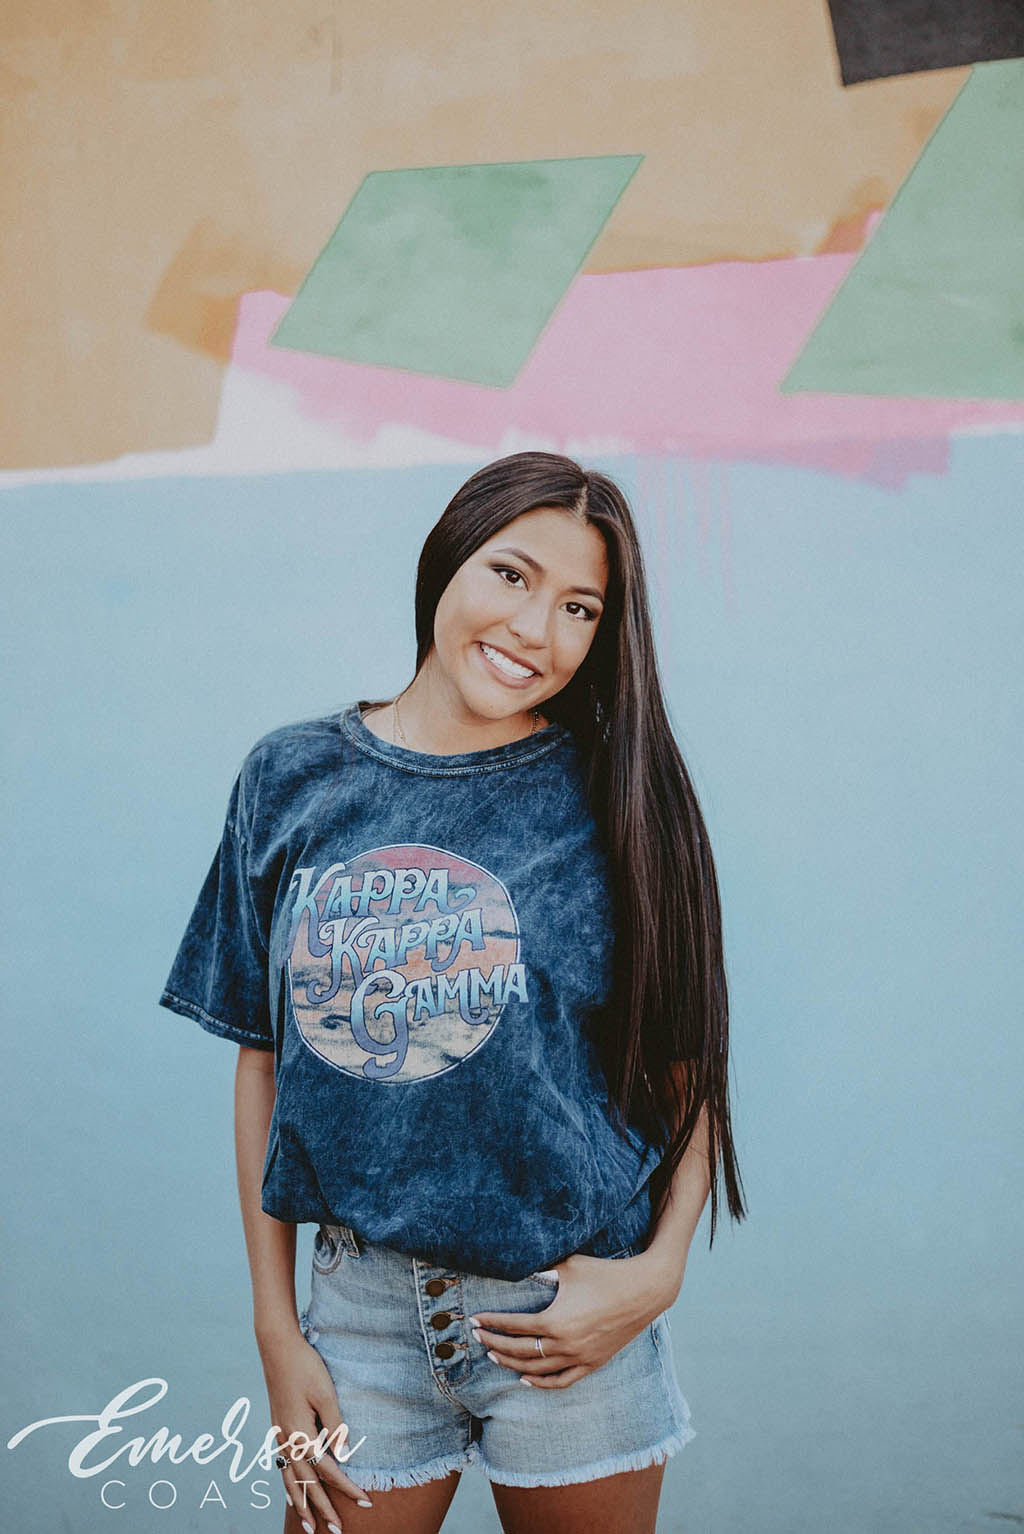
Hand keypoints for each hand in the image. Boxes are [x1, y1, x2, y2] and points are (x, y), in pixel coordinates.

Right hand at [258, 1325, 372, 1530]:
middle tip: (338, 1530)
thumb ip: (335, 1424)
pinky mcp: (277, 1428)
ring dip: (301, 1504)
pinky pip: (282, 1466)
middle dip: (323, 1508)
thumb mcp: (326, 1392)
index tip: (366, 1501)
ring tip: (310, 1526)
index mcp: (300, 1432)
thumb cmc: (305, 1366)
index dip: (347, 1487)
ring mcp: (279, 1435)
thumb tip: (343, 1455)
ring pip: (289, 1479)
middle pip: (306, 1483)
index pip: (328, 1469)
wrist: (277, 1346)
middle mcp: (287, 1439)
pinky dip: (289, 1484)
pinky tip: (293, 1492)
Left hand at [467, 1251, 671, 1389]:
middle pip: (520, 1351)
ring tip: (495, 1357)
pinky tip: (526, 1379)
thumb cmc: (605, 1273)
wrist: (644, 1291)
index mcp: (554, 1320)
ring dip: (513, 1364)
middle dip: (496, 1344)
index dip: (492, 1324)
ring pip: (537, 1369)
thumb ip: (542, 1269)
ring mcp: (579, 1357)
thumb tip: (520, 1264)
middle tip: (479, 1338)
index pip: (513, 1326)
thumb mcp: (569, 1266)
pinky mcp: (593, 1363)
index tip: (475, 1320)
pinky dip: (542, 1383)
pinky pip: (562, 1380)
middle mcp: (564, 1344)